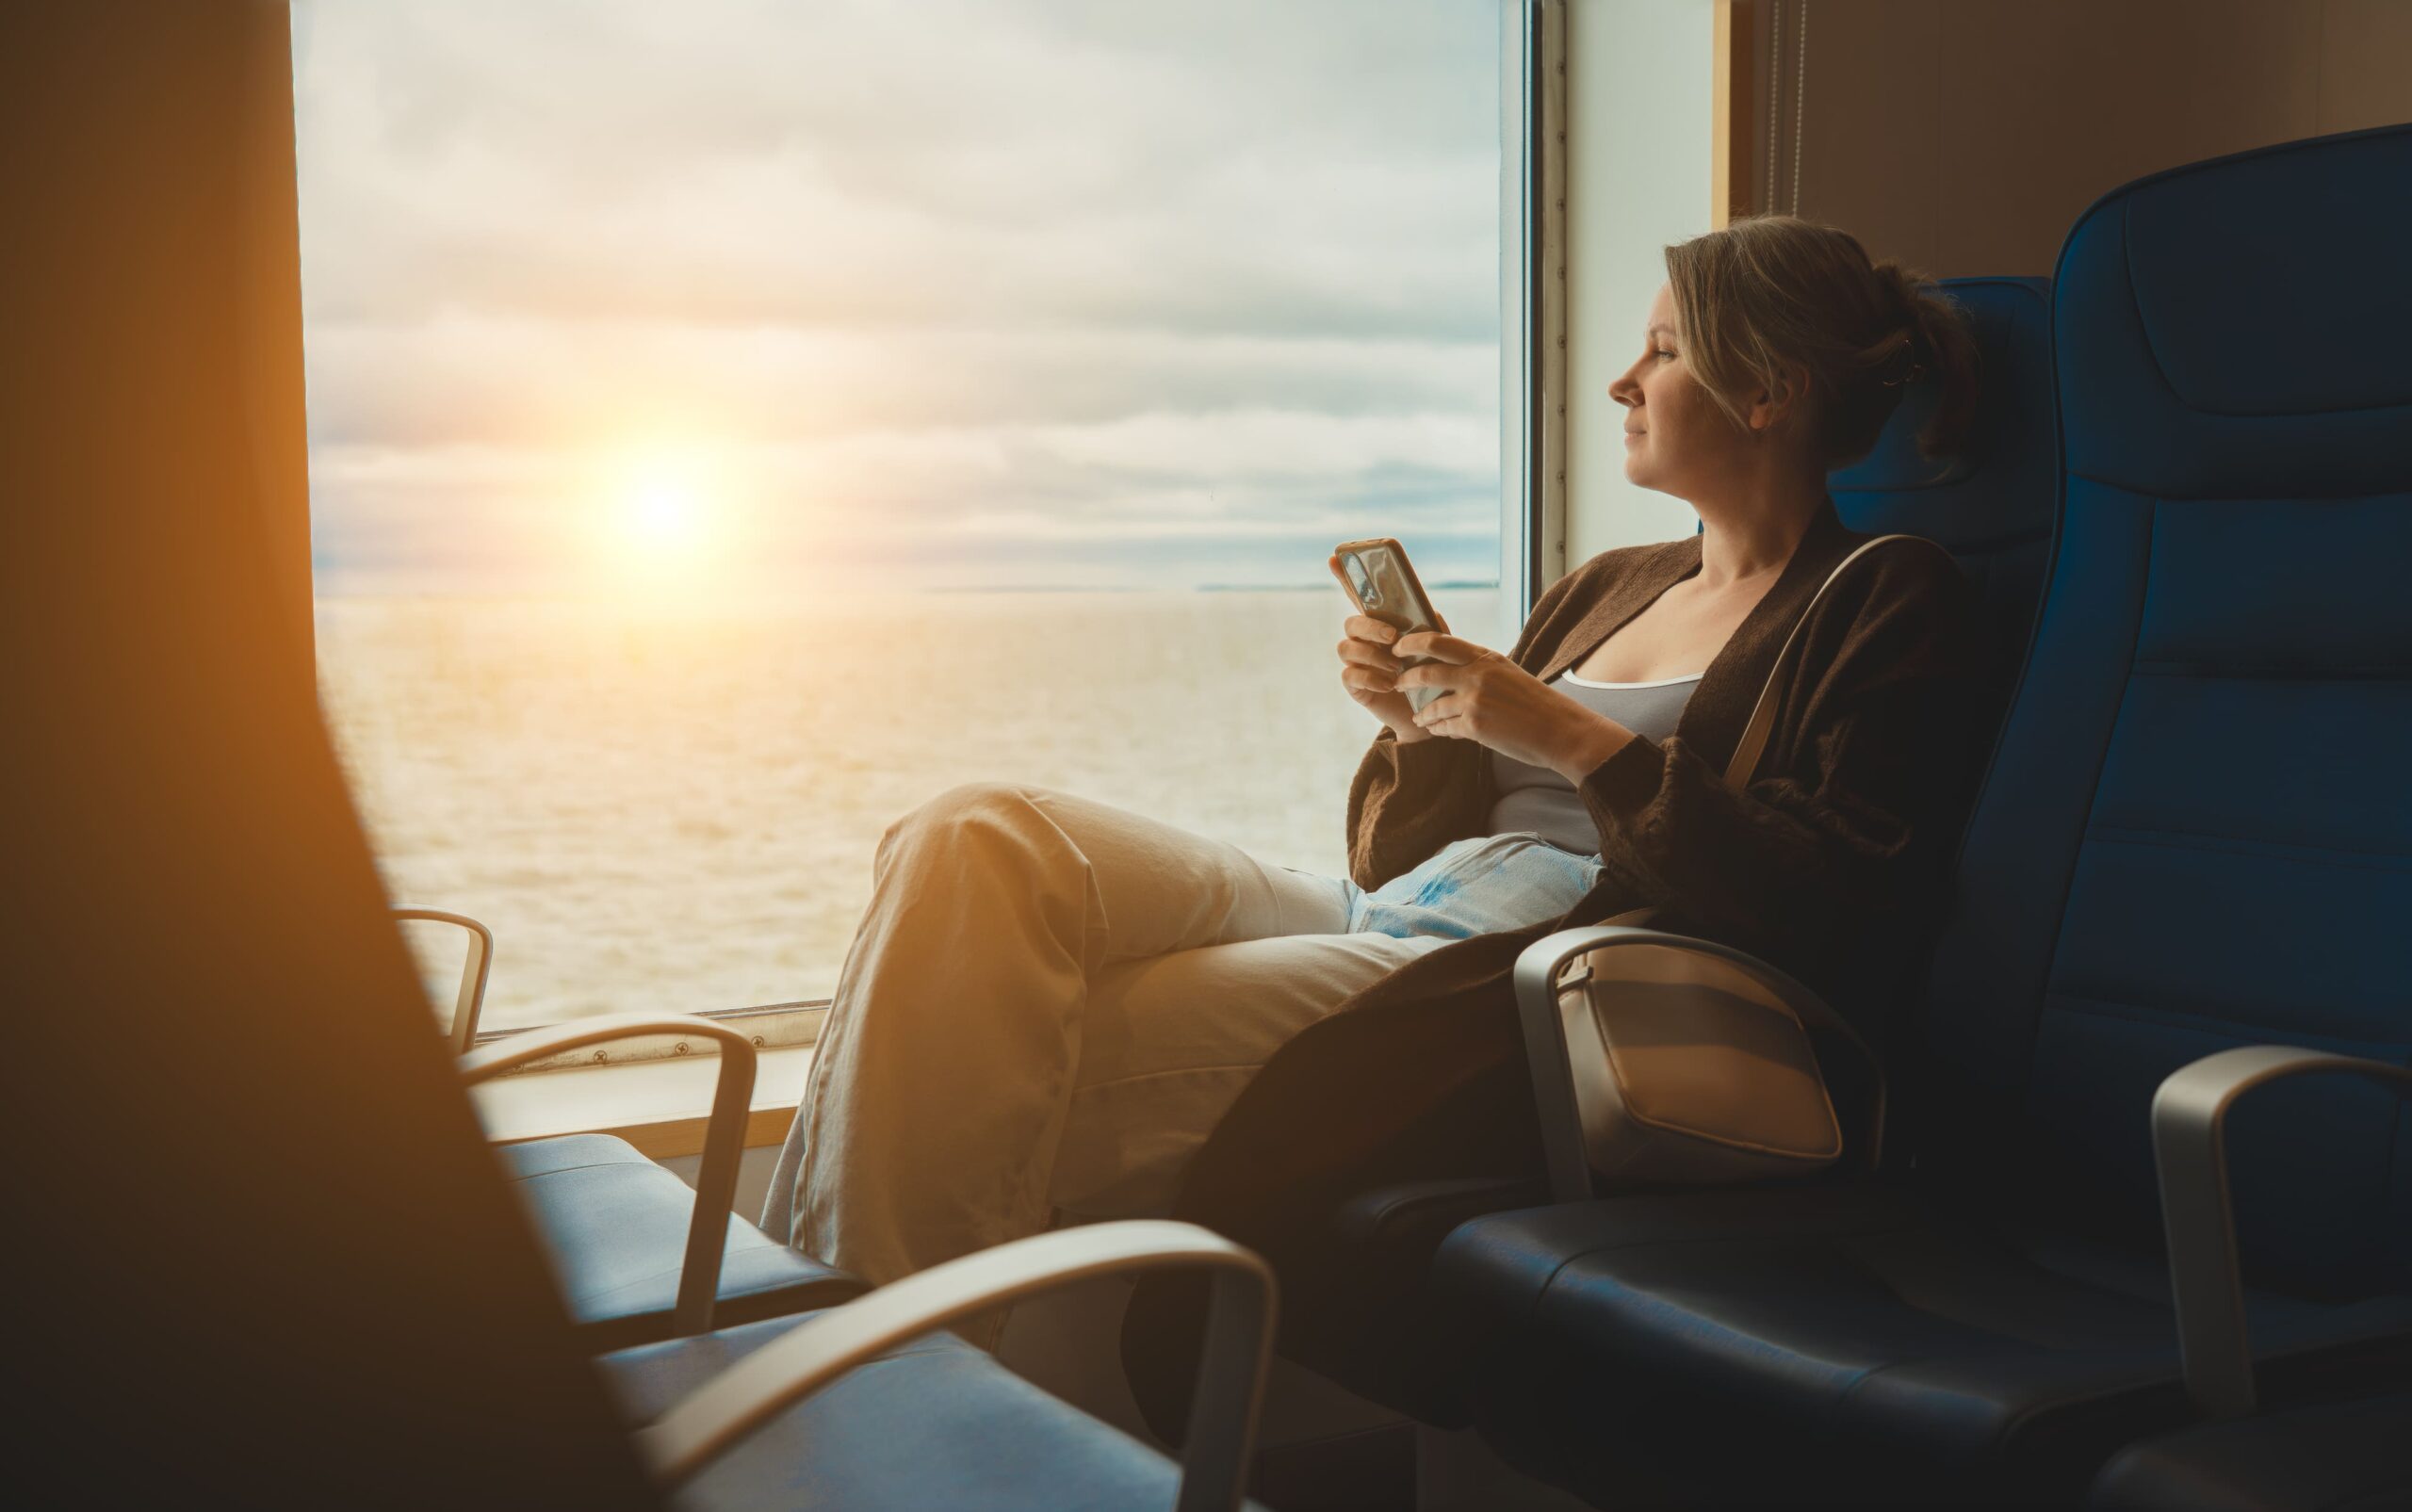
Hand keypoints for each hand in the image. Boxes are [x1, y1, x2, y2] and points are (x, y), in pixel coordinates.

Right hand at [1332, 558, 1448, 742]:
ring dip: (1372, 655)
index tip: (1334, 557)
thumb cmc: (1432, 672)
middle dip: (1371, 627)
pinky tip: (1388, 684)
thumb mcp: (1437, 645)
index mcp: (1382, 622)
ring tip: (1396, 668)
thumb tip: (1423, 609)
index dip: (1345, 577)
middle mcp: (1364, 639)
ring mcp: (1357, 661)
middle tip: (1393, 638)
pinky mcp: (1355, 685)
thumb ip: (1430, 625)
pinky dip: (1370, 677)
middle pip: (1351, 623)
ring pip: (1346, 648)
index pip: (1359, 596)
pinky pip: (1350, 675)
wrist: (1430, 711)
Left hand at [1394, 630, 1635, 779]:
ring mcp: (1474, 700)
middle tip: (1396, 683)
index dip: (1413, 642)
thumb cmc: (1536, 703)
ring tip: (1417, 716)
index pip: (1440, 641)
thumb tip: (1454, 667)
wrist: (1559, 730)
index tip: (1398, 647)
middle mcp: (1477, 674)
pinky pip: (1445, 727)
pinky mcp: (1474, 725)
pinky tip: (1436, 731)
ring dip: (1421, 712)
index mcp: (1486, 657)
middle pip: (1426, 671)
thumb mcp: (1508, 673)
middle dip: (1405, 678)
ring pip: (1432, 705)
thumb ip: (1480, 668)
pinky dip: (1438, 729)